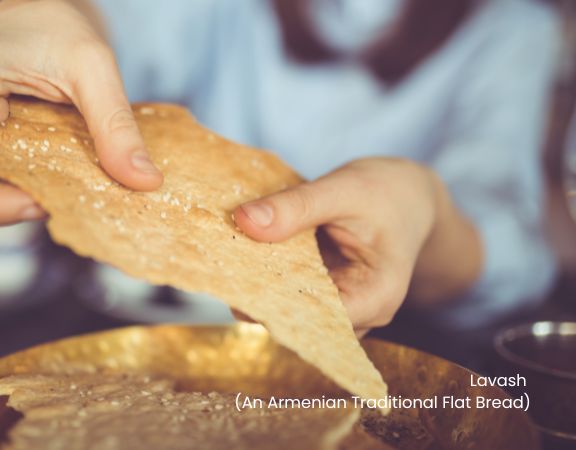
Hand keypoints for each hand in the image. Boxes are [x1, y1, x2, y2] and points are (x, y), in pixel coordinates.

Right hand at [0, 0, 162, 225]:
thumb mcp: (93, 65)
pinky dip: (21, 190)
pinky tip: (58, 185)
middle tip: (57, 203)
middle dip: (1, 208)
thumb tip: (144, 181)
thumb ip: (116, 123)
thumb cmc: (57, 23)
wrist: (44, 8)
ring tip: (62, 193)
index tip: (33, 200)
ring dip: (13, 202)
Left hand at [233, 158, 480, 335]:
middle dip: (259, 295)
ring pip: (289, 308)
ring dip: (259, 286)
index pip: (314, 319)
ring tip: (225, 259)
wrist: (408, 195)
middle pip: (298, 319)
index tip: (234, 280)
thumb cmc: (387, 192)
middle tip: (219, 265)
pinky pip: (289, 293)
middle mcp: (359, 314)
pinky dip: (267, 275)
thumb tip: (244, 221)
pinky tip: (240, 257)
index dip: (273, 304)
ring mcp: (340, 307)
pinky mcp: (323, 295)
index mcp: (375, 297)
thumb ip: (297, 206)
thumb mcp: (344, 188)